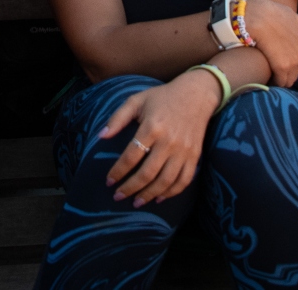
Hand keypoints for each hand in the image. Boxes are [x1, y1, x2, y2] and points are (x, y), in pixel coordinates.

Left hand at [100, 69, 219, 207]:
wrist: (196, 94)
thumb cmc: (162, 97)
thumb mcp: (137, 100)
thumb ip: (117, 118)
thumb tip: (100, 137)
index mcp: (152, 127)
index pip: (131, 156)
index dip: (118, 171)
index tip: (109, 181)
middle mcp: (169, 141)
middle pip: (147, 173)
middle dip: (130, 188)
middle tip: (118, 196)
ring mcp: (184, 150)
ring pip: (165, 181)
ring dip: (149, 195)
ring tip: (136, 202)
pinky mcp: (195, 156)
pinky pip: (184, 180)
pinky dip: (172, 193)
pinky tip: (159, 198)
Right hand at [243, 0, 297, 86]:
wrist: (255, 15)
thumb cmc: (268, 11)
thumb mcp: (287, 12)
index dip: (288, 64)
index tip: (277, 64)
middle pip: (295, 72)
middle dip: (285, 74)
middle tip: (272, 72)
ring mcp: (293, 61)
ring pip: (289, 79)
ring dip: (280, 79)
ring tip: (268, 77)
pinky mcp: (282, 67)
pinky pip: (281, 81)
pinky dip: (275, 82)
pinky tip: (267, 81)